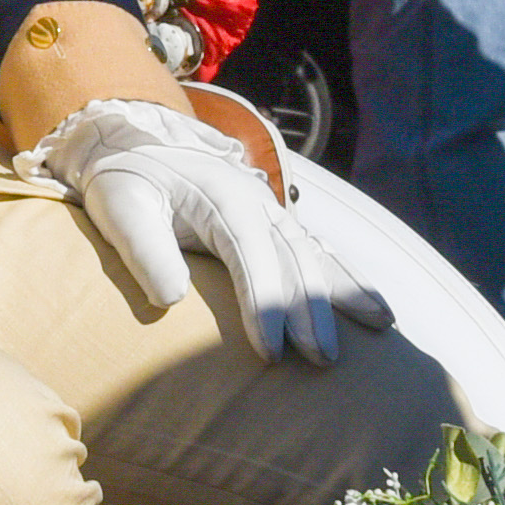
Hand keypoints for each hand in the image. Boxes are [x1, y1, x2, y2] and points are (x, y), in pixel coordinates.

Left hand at [37, 96, 371, 366]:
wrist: (135, 144)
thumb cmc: (125, 182)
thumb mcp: (120, 209)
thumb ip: (144, 250)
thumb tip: (170, 299)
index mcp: (224, 198)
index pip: (252, 256)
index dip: (265, 304)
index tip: (272, 353)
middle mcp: (258, 202)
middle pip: (294, 259)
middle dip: (313, 311)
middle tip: (323, 360)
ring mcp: (271, 212)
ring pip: (316, 254)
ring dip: (346, 293)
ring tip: (383, 327)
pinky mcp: (273, 225)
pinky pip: (317, 252)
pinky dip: (346, 278)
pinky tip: (373, 306)